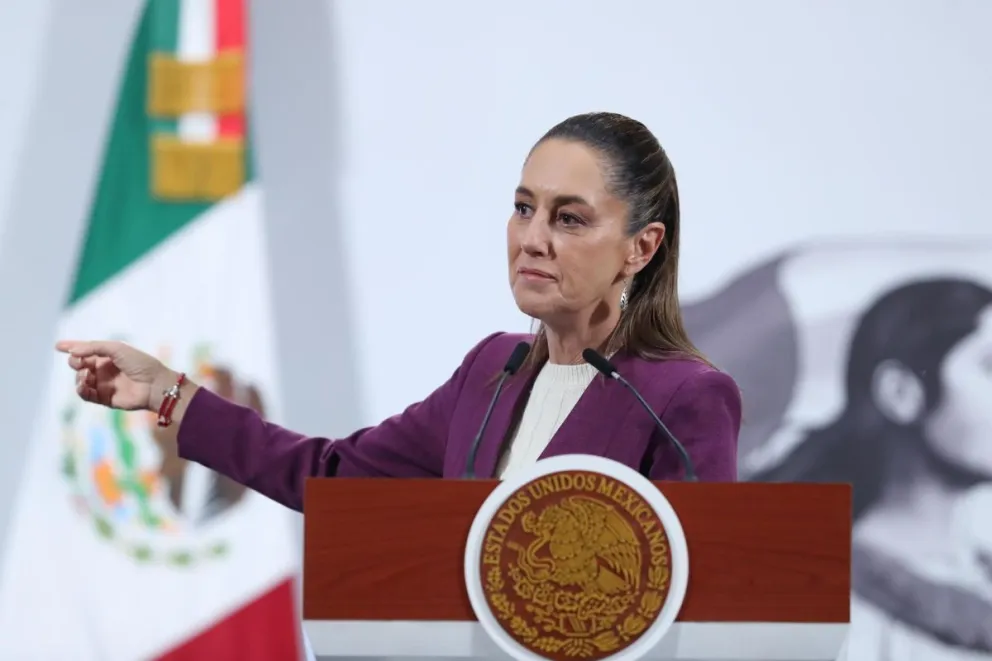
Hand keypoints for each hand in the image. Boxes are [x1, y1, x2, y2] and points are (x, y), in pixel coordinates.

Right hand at [55, 340, 176, 411]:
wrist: (154, 385)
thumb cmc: (140, 363)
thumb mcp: (117, 349)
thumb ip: (94, 347)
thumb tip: (73, 351)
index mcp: (109, 356)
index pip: (86, 350)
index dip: (72, 347)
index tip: (58, 346)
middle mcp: (104, 369)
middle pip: (80, 364)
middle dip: (75, 362)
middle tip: (79, 362)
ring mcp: (104, 384)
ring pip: (81, 380)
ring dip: (79, 376)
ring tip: (86, 374)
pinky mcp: (104, 398)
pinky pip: (86, 395)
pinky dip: (81, 390)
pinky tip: (82, 385)